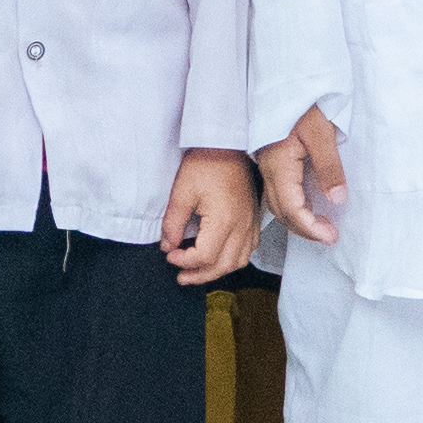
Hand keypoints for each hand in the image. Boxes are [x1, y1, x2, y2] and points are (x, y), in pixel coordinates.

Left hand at [161, 150, 258, 285]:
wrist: (228, 145)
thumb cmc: (206, 164)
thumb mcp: (181, 192)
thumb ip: (173, 224)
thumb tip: (168, 246)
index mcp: (224, 220)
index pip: (204, 256)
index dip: (184, 261)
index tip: (170, 255)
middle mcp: (241, 226)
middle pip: (223, 266)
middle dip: (199, 275)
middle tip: (181, 276)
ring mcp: (250, 224)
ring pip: (238, 262)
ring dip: (217, 271)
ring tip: (198, 271)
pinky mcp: (253, 219)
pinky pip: (248, 250)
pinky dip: (232, 259)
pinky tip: (218, 256)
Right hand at [259, 106, 349, 244]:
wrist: (284, 77)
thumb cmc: (302, 100)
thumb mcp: (321, 131)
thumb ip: (329, 167)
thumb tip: (337, 199)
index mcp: (279, 165)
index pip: (292, 208)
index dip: (310, 227)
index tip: (331, 237)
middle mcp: (269, 169)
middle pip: (281, 211)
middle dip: (304, 229)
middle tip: (330, 236)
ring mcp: (267, 164)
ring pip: (277, 203)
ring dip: (298, 219)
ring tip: (321, 225)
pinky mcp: (271, 158)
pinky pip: (278, 191)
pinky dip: (293, 205)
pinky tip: (308, 204)